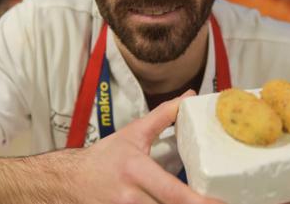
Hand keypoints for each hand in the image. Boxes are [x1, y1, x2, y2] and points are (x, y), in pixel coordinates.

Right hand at [66, 90, 225, 203]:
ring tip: (201, 202)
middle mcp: (131, 197)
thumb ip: (163, 115)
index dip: (198, 202)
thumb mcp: (133, 133)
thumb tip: (189, 97)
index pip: (172, 192)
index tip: (219, 203)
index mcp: (136, 171)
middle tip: (218, 203)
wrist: (70, 180)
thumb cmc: (104, 158)